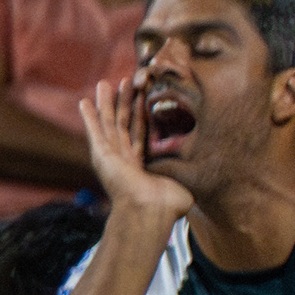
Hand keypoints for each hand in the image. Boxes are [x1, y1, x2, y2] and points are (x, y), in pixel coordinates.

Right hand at [74, 74, 193, 224]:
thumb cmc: (168, 205)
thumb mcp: (183, 182)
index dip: (141, 115)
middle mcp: (122, 160)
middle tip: (125, 82)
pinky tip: (84, 102)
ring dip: (107, 103)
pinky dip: (89, 117)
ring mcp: (111, 157)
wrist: (149, 211)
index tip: (143, 97)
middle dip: (123, 103)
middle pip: (123, 124)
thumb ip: (188, 171)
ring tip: (104, 83)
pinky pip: (95, 131)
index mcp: (140, 166)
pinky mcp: (102, 156)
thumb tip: (209, 169)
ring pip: (110, 123)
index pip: (139, 134)